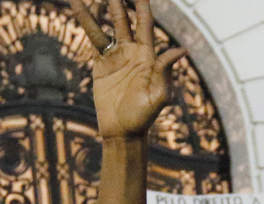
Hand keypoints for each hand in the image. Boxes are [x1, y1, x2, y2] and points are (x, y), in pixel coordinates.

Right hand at [68, 0, 187, 139]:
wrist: (123, 131)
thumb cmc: (145, 117)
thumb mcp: (159, 95)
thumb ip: (166, 71)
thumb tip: (182, 49)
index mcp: (148, 56)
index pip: (145, 24)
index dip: (143, 5)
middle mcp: (133, 51)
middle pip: (125, 19)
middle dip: (119, 1)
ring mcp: (116, 56)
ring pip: (106, 26)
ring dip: (99, 8)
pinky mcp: (101, 64)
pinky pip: (93, 39)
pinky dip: (87, 22)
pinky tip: (81, 7)